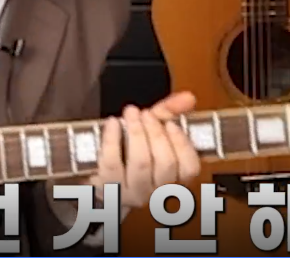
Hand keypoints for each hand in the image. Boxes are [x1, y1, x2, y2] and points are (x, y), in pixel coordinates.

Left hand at [90, 91, 200, 209]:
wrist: (99, 173)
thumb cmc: (130, 151)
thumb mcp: (151, 130)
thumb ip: (169, 112)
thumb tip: (188, 97)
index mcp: (174, 178)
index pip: (189, 168)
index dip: (181, 144)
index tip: (170, 123)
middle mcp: (157, 190)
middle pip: (165, 162)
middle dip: (155, 132)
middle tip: (146, 113)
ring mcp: (132, 192)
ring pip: (141, 163)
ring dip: (137, 132)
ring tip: (131, 113)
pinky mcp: (108, 188)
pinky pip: (112, 163)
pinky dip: (112, 139)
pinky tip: (112, 123)